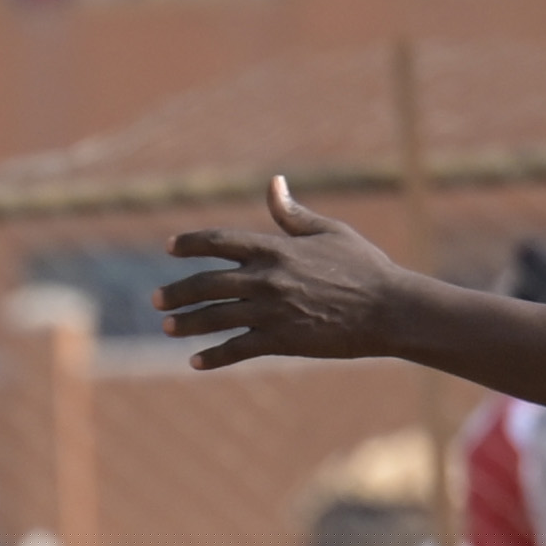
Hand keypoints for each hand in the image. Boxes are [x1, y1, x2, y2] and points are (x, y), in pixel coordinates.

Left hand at [157, 181, 409, 369]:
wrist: (389, 309)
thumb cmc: (365, 266)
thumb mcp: (329, 231)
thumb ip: (293, 213)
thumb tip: (273, 183)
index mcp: (276, 248)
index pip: (219, 241)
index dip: (190, 243)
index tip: (170, 247)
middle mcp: (267, 279)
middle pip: (207, 283)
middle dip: (177, 292)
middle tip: (157, 299)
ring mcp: (272, 311)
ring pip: (216, 318)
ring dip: (188, 323)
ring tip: (168, 328)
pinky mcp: (282, 340)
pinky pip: (238, 349)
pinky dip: (214, 356)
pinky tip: (195, 362)